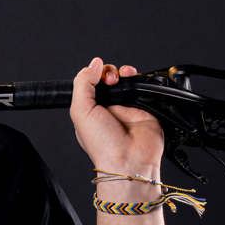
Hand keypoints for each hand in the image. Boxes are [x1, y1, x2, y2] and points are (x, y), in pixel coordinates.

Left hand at [70, 59, 164, 178]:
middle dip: (109, 72)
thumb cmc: (103, 145)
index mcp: (90, 111)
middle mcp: (108, 108)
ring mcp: (127, 107)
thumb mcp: (81, 111)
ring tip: (123, 77)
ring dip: (123, 72)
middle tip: (110, 80)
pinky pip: (142, 87)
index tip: (96, 75)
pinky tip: (134, 79)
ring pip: (125, 80)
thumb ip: (82, 84)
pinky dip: (139, 78)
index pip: (90, 84)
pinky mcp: (144, 107)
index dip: (93, 75)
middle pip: (108, 79)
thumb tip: (93, 65)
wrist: (129, 160)